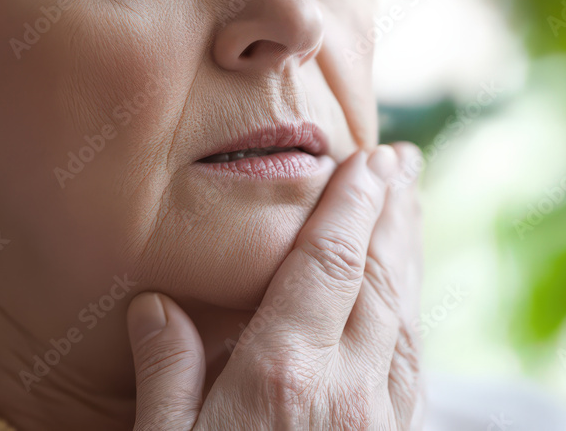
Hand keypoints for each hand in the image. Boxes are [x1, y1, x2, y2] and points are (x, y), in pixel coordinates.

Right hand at [126, 144, 423, 429]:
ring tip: (409, 205)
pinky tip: (403, 295)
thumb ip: (166, 375)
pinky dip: (408, 310)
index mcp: (282, 376)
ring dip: (407, 252)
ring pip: (402, 315)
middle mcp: (346, 389)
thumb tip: (154, 307)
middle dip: (390, 210)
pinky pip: (410, 360)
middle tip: (399, 160)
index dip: (352, 204)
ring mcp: (381, 419)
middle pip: (377, 277)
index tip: (367, 159)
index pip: (328, 264)